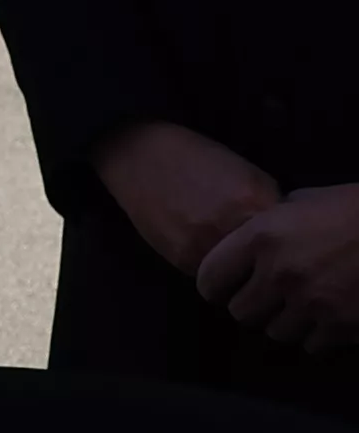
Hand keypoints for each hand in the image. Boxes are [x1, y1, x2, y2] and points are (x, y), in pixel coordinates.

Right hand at [92, 120, 280, 275]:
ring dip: (240, 271)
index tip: (285, 244)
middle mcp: (231, 231)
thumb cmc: (198, 156)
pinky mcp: (182, 259)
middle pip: (266, 265)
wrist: (140, 155)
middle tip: (261, 255)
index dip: (290, 244)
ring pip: (239, 277)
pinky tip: (207, 247)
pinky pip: (212, 275)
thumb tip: (285, 236)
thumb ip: (269, 205)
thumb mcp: (247, 173)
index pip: (291, 243)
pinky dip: (215, 267)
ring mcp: (205, 248)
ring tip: (231, 252)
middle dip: (266, 262)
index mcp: (255, 204)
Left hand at [195, 186, 358, 351]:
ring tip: (298, 306)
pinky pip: (312, 345)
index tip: (222, 286)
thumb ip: (271, 223)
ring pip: (276, 333)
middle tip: (263, 298)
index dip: (214, 284)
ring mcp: (312, 304)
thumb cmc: (354, 206)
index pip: (210, 277)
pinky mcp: (342, 327)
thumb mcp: (303, 201)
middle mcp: (280, 274)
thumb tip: (252, 236)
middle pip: (241, 313)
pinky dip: (316, 335)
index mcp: (262, 237)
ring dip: (283, 322)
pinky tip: (326, 317)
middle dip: (250, 306)